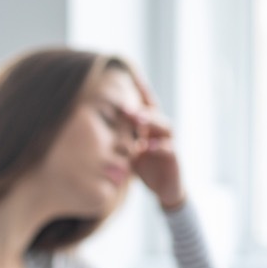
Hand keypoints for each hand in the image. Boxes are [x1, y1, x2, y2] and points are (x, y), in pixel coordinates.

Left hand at [121, 73, 185, 210]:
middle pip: (153, 114)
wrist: (166, 190)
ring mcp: (170, 144)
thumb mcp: (128, 152)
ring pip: (164, 127)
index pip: (145, 106)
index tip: (130, 77)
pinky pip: (169, 150)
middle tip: (124, 108)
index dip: (140, 92)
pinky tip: (146, 147)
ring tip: (137, 120)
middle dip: (139, 109)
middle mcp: (160, 132)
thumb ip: (118, 139)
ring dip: (150, 122)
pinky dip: (158, 147)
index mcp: (149, 128)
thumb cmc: (145, 168)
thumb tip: (92, 128)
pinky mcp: (175, 159)